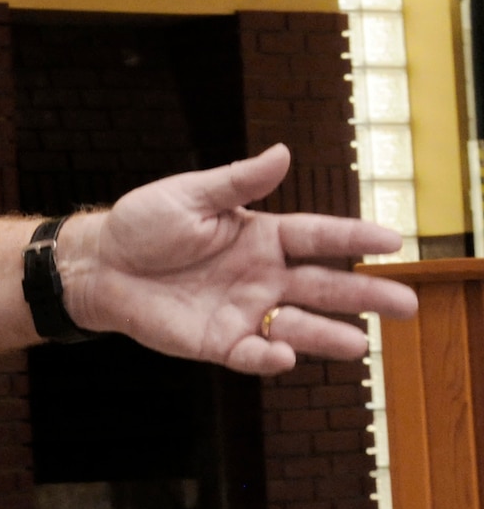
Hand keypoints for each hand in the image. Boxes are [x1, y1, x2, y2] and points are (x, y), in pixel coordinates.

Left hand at [57, 144, 418, 374]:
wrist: (100, 264)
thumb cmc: (143, 223)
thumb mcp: (189, 195)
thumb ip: (238, 181)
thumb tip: (283, 152)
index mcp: (260, 235)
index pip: (316, 236)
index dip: (354, 237)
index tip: (393, 240)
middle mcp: (262, 275)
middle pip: (324, 286)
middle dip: (366, 295)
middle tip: (408, 304)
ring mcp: (244, 310)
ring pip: (299, 326)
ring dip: (329, 336)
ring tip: (361, 345)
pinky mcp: (219, 341)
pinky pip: (253, 354)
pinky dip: (270, 356)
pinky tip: (284, 353)